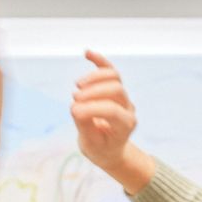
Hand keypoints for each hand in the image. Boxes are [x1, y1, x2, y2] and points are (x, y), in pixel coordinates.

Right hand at [72, 50, 155, 194]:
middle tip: (75, 98)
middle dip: (94, 91)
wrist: (108, 147)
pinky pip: (109, 70)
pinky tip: (87, 53)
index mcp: (126, 125)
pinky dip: (99, 61)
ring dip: (94, 77)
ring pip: (114, 76)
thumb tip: (75, 106)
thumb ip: (84, 124)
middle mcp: (128, 108)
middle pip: (116, 89)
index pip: (112, 110)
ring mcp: (122, 97)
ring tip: (78, 86)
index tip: (74, 112)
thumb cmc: (99, 147)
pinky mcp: (114, 88)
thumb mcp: (90, 144)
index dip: (92, 108)